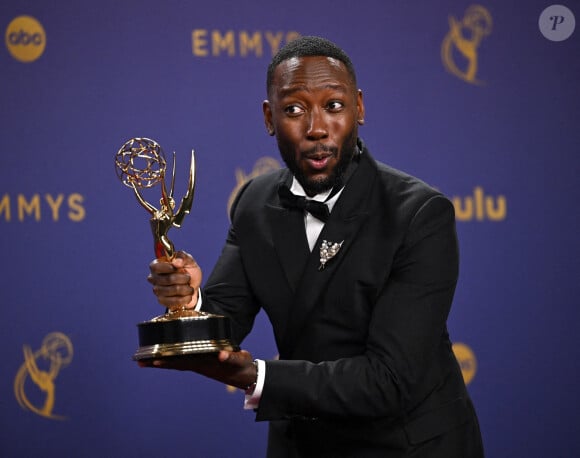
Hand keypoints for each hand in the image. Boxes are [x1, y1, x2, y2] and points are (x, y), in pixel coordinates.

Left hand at [138, 350, 256, 390]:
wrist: (245, 375)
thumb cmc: (242, 366)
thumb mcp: (239, 360)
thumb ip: (231, 358)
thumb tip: (221, 356)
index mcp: (205, 364)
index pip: (183, 362)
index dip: (169, 361)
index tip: (154, 360)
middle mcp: (198, 365)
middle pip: (174, 364)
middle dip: (158, 363)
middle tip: (140, 362)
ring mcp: (199, 364)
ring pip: (177, 362)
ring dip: (162, 361)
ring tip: (146, 361)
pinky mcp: (201, 362)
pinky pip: (183, 360)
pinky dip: (172, 358)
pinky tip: (165, 356)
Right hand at [147, 251, 201, 310]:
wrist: (194, 287)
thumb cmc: (189, 271)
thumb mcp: (189, 261)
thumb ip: (183, 257)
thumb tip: (176, 262)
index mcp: (157, 265)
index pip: (155, 267)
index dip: (168, 268)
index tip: (179, 268)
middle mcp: (154, 278)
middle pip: (168, 279)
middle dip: (184, 278)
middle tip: (188, 277)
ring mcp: (157, 290)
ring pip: (173, 290)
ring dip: (186, 289)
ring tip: (189, 287)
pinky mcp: (162, 301)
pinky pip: (174, 301)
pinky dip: (185, 298)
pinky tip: (188, 295)